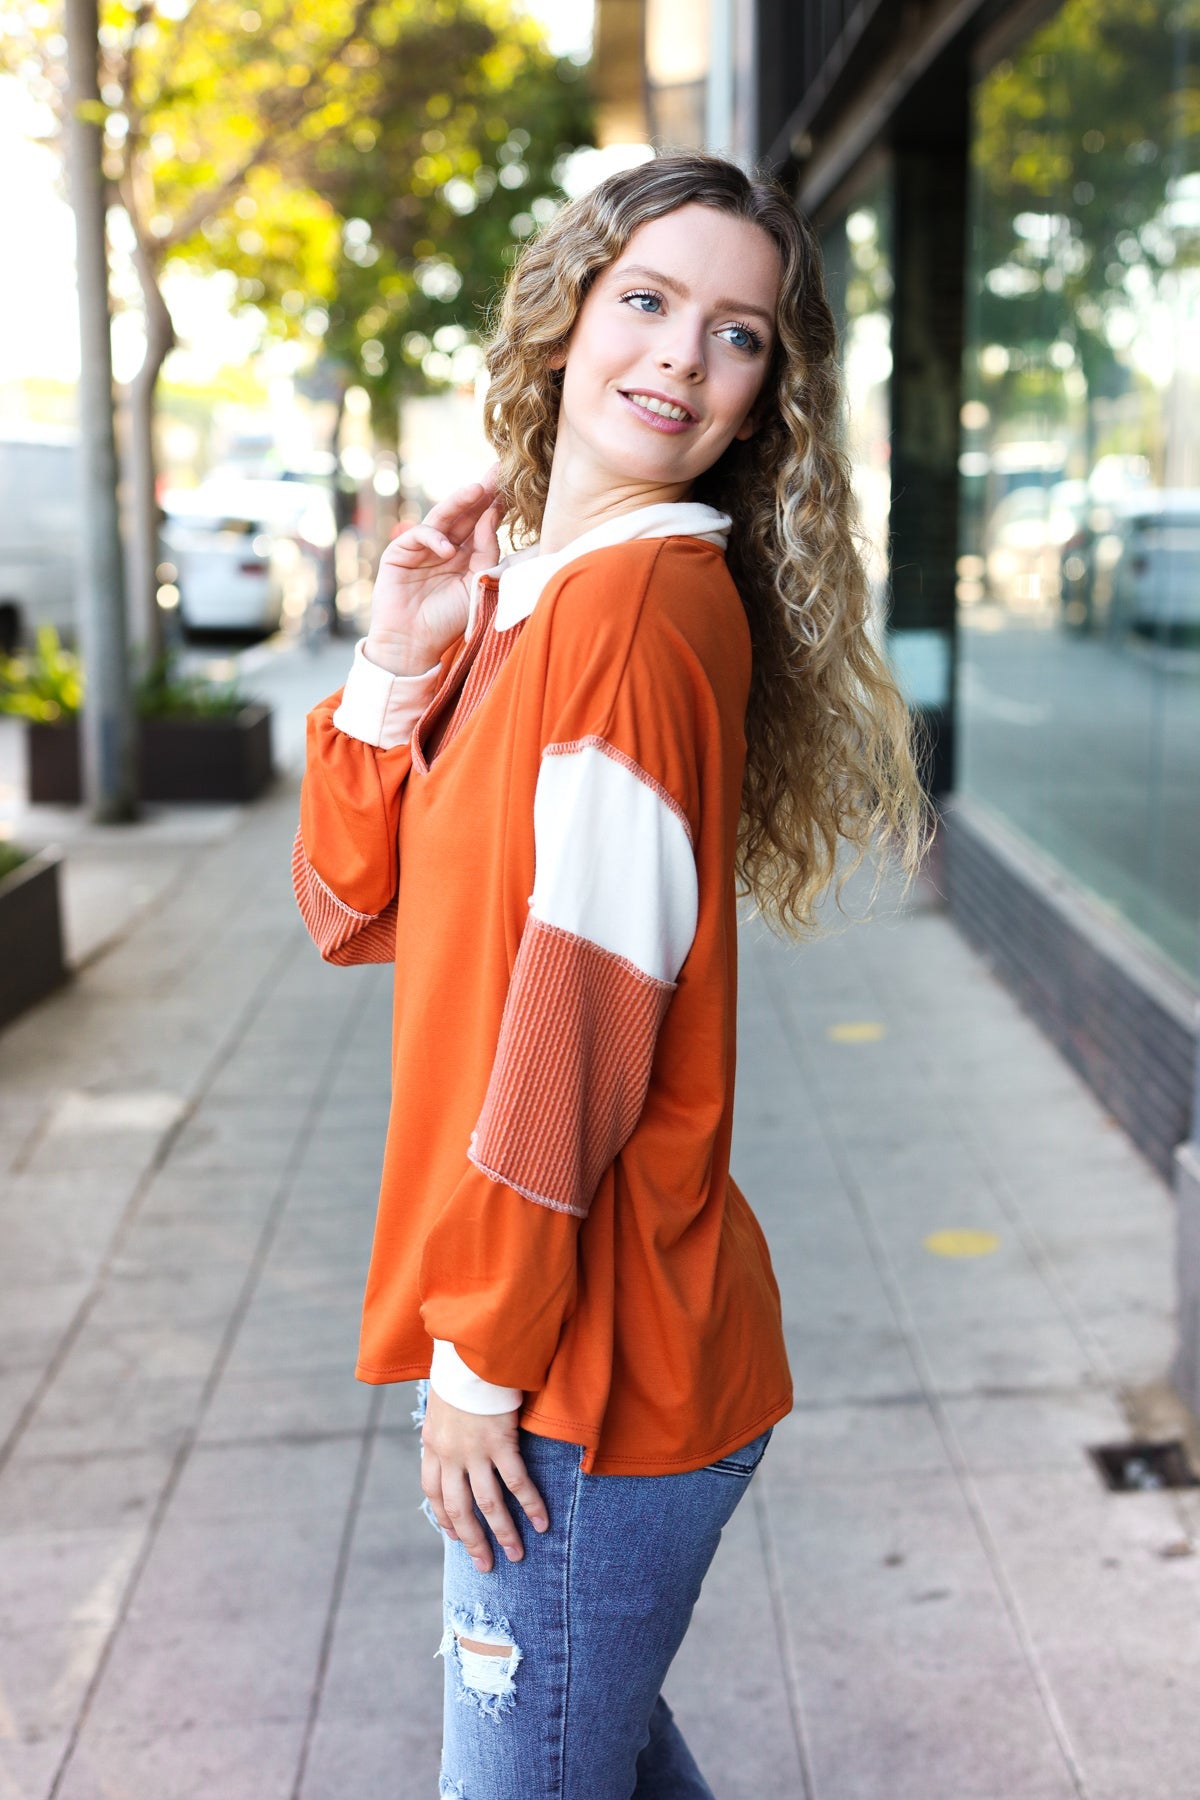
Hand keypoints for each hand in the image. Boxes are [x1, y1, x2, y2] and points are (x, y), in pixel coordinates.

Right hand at [365, 465, 503, 676]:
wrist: (414, 644)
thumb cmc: (448, 620)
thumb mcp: (477, 583)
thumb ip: (487, 552)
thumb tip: (493, 516)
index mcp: (467, 553)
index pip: (483, 522)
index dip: (496, 504)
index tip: (514, 486)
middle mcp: (446, 545)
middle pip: (465, 512)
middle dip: (481, 492)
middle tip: (497, 470)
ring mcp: (422, 547)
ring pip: (443, 516)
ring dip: (459, 502)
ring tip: (477, 489)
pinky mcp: (400, 552)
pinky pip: (420, 536)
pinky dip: (435, 539)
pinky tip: (448, 550)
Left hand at [420, 1387, 549, 1573]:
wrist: (469, 1351)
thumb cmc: (459, 1371)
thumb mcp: (442, 1403)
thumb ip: (446, 1427)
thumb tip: (449, 1439)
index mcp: (433, 1445)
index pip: (434, 1493)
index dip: (445, 1518)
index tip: (455, 1536)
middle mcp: (450, 1454)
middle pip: (458, 1509)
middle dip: (473, 1540)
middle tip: (485, 1565)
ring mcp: (475, 1451)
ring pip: (487, 1503)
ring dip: (502, 1532)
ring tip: (516, 1555)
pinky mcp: (500, 1442)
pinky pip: (517, 1483)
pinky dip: (531, 1505)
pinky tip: (542, 1523)